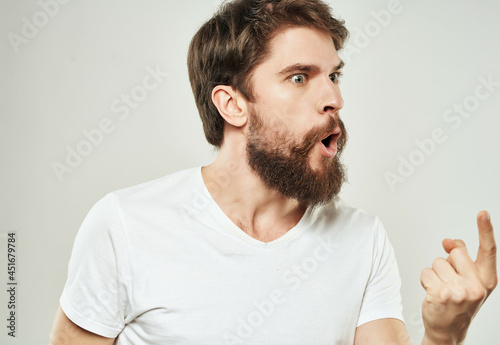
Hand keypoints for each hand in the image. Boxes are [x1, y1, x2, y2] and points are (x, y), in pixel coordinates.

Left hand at [420, 211, 496, 344]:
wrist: (448, 329)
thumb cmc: (458, 301)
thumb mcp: (468, 281)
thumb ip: (462, 258)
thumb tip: (449, 241)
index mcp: (487, 280)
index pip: (487, 251)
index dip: (485, 230)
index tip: (483, 213)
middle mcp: (476, 286)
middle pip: (455, 252)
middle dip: (448, 262)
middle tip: (450, 281)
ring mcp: (459, 291)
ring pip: (437, 262)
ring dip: (435, 273)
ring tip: (442, 289)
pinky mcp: (440, 294)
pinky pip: (425, 273)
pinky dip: (425, 280)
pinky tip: (432, 294)